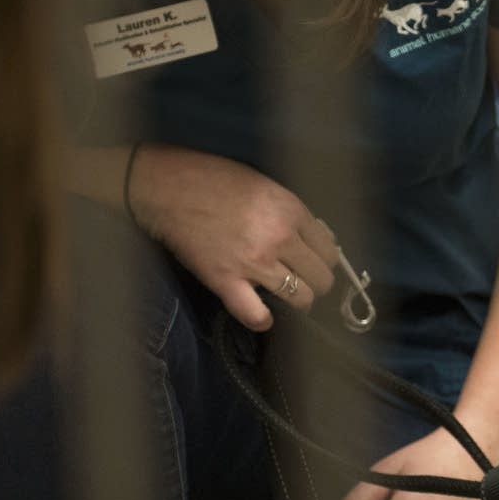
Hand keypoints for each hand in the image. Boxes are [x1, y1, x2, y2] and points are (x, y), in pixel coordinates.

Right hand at [125, 144, 339, 330]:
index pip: (330, 250)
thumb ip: (292, 213)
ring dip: (299, 300)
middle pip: (321, 277)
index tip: (315, 261)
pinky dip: (262, 319)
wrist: (168, 187)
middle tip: (304, 279)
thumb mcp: (266, 186)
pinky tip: (263, 314)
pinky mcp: (226, 281)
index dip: (325, 259)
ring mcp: (254, 263)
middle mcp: (279, 238)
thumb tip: (317, 238)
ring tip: (289, 295)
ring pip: (301, 297)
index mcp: (291, 211)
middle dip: (317, 281)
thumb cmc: (216, 180)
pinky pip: (256, 315)